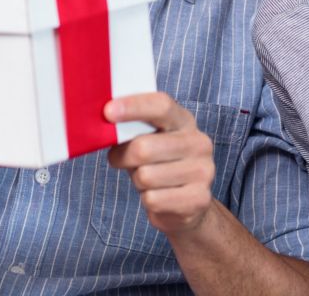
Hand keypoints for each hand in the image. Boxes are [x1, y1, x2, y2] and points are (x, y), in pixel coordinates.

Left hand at [105, 93, 214, 236]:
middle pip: (144, 147)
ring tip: (146, 180)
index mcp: (184, 121)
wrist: (189, 202)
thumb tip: (106, 121)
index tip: (108, 112)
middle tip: (118, 159)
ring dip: (137, 181)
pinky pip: (153, 199)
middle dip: (122, 157)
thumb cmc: (159, 164)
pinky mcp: (199, 199)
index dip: (133, 107)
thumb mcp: (148, 140)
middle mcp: (198, 143)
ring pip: (145, 177)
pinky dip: (147, 200)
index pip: (161, 106)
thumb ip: (133, 129)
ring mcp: (203, 171)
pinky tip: (158, 196)